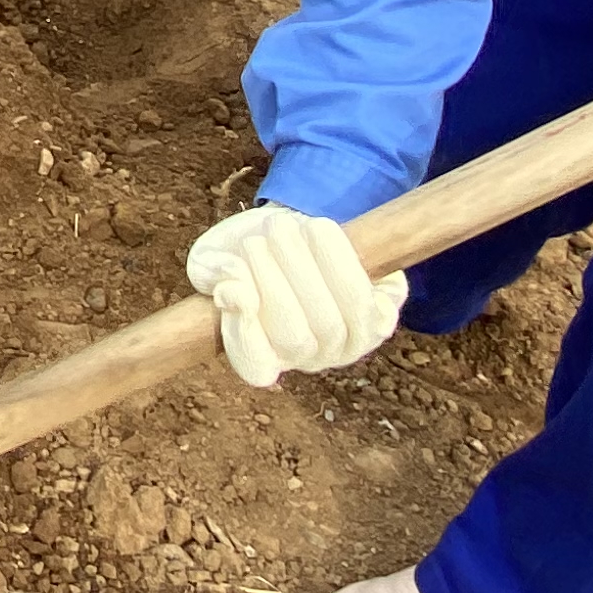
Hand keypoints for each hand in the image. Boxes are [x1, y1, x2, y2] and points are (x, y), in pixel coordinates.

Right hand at [185, 205, 401, 386]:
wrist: (304, 233)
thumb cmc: (250, 251)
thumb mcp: (212, 257)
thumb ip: (211, 272)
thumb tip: (234, 284)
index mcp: (263, 356)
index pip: (254, 367)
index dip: (242, 336)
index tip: (232, 290)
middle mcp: (307, 359)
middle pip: (294, 339)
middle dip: (272, 283)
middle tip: (255, 240)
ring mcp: (347, 346)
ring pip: (331, 319)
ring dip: (304, 266)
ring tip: (282, 225)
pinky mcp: (381, 320)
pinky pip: (364, 299)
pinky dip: (340, 259)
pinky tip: (318, 229)